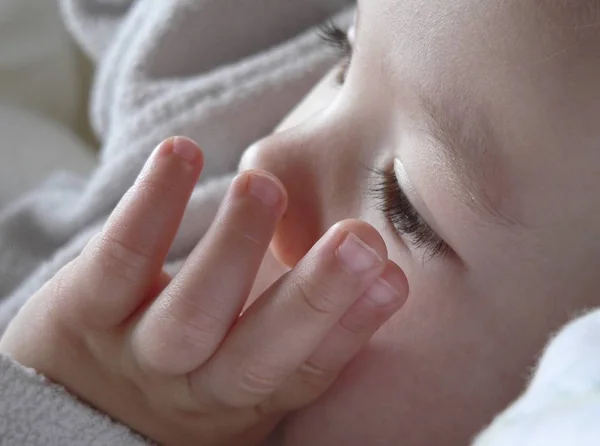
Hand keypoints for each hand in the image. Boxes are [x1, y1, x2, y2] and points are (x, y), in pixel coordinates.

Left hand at [0, 137, 408, 445]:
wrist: (73, 402)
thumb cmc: (179, 370)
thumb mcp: (237, 369)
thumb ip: (289, 325)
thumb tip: (366, 263)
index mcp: (242, 400)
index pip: (304, 373)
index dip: (350, 330)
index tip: (393, 279)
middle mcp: (192, 389)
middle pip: (254, 358)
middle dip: (311, 299)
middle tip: (359, 240)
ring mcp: (133, 354)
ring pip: (187, 316)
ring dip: (232, 250)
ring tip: (265, 187)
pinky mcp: (78, 314)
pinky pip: (116, 263)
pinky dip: (151, 208)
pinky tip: (182, 153)